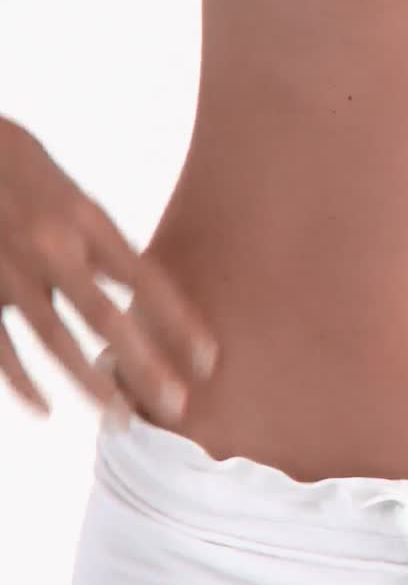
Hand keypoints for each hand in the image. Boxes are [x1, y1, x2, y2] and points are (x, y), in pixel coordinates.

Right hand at [0, 120, 216, 421]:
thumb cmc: (23, 171)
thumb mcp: (75, 197)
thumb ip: (105, 246)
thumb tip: (142, 295)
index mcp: (86, 221)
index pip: (147, 279)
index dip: (181, 322)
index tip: (210, 360)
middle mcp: (52, 247)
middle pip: (105, 317)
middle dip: (144, 365)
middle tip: (177, 406)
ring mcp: (10, 270)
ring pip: (55, 338)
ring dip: (89, 381)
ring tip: (120, 414)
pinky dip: (21, 380)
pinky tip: (44, 408)